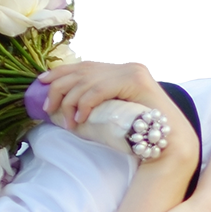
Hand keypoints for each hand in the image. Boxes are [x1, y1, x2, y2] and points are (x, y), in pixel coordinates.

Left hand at [38, 62, 159, 130]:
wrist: (169, 144)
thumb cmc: (141, 136)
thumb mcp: (111, 117)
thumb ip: (96, 109)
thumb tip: (67, 113)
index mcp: (119, 74)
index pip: (84, 67)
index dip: (60, 72)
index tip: (41, 82)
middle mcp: (124, 68)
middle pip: (82, 72)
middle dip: (59, 88)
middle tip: (47, 108)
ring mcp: (131, 73)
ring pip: (88, 82)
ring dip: (70, 102)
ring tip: (66, 122)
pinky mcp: (136, 81)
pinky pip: (101, 89)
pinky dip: (86, 103)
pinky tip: (79, 118)